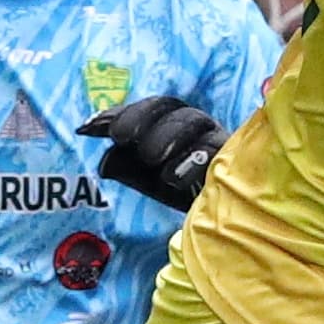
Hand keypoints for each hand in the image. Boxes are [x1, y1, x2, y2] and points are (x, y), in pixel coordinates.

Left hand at [82, 95, 225, 210]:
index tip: (89, 128)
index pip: (145, 109)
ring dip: (166, 135)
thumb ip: (127, 166)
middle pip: (168, 107)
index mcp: (172, 123)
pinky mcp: (234, 159)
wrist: (225, 216)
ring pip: (192, 121)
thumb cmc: (185, 192)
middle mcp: (195, 124)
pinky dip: (192, 163)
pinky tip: (172, 179)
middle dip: (140, 117)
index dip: (119, 113)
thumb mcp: (149, 180)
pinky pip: (215, 152)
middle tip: (120, 136)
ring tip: (149, 158)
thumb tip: (104, 163)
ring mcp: (217, 138)